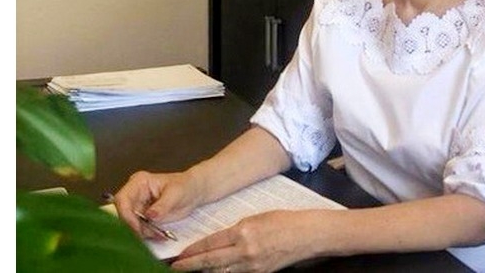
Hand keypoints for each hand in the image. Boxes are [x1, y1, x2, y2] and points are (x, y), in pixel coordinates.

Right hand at [113, 170, 202, 239]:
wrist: (194, 192)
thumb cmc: (185, 186)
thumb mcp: (176, 193)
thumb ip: (162, 205)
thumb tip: (150, 215)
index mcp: (139, 183)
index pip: (122, 200)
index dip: (126, 215)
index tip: (137, 227)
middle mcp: (134, 195)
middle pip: (123, 215)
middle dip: (135, 227)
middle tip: (150, 234)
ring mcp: (137, 207)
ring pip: (130, 225)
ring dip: (143, 233)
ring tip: (159, 234)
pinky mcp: (142, 218)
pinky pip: (139, 230)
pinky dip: (148, 235)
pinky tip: (160, 235)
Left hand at [171, 209, 321, 272]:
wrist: (309, 235)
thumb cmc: (286, 221)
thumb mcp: (257, 218)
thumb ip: (237, 230)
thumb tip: (219, 241)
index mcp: (243, 231)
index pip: (210, 244)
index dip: (192, 251)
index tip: (179, 255)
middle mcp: (246, 250)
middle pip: (211, 261)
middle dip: (190, 266)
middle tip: (174, 269)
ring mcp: (253, 266)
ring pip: (221, 272)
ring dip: (204, 272)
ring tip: (190, 272)